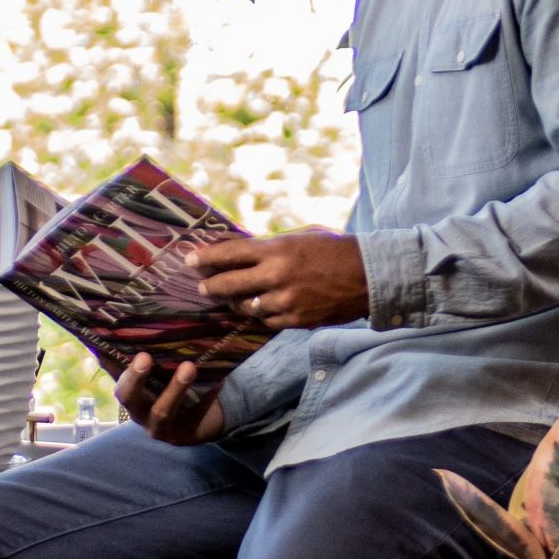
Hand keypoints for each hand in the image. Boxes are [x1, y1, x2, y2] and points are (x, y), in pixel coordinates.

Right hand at [115, 355, 225, 443]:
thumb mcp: (159, 377)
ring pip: (162, 410)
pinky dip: (207, 395)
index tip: (140, 354)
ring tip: (189, 367)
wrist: (194, 421)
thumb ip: (154, 359)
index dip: (127, 373)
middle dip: (138, 378)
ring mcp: (162, 428)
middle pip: (133, 400)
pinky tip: (218, 380)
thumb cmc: (171, 388)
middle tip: (146, 357)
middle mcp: (141, 414)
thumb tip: (159, 325)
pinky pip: (195, 414)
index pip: (121, 387)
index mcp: (131, 396)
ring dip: (175, 387)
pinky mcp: (185, 434)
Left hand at [190, 228, 369, 330]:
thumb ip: (270, 245)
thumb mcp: (300, 237)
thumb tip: (238, 249)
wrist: (368, 276)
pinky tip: (258, 308)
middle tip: (203, 286)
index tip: (190, 259)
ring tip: (230, 299)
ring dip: (235, 302)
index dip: (206, 257)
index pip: (230, 253)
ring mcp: (286, 301)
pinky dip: (259, 314)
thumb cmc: (334, 250)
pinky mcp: (296, 320)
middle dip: (211, 286)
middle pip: (229, 284)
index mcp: (278, 249)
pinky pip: (265, 320)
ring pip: (245, 306)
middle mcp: (277, 275)